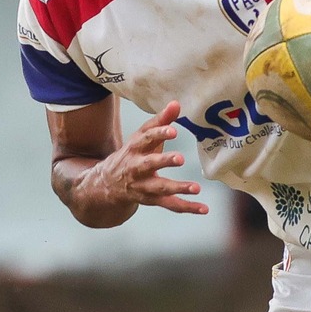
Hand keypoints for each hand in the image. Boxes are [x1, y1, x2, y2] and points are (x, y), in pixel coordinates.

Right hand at [79, 102, 208, 216]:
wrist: (106, 184)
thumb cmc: (131, 155)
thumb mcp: (141, 137)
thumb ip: (160, 121)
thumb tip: (176, 103)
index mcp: (135, 148)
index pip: (146, 138)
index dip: (159, 133)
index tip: (172, 130)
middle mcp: (136, 168)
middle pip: (149, 164)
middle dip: (163, 161)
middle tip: (180, 159)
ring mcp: (143, 186)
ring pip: (159, 188)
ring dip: (177, 188)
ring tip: (195, 187)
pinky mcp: (151, 200)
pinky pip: (170, 205)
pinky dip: (187, 207)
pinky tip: (204, 208)